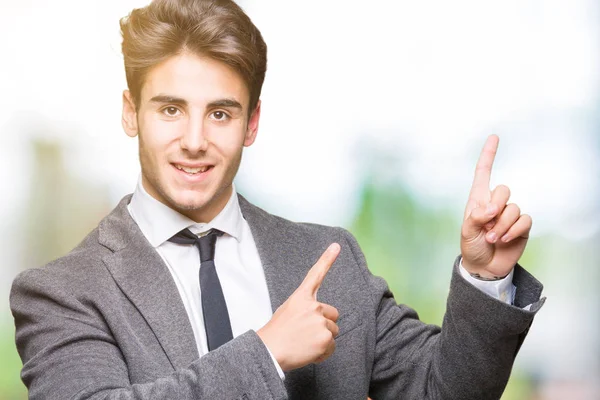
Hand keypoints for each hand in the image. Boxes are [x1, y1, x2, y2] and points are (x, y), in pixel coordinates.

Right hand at [257, 243, 340, 371]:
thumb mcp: (287, 311)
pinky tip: (308, 352)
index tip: (336, 245)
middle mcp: (313, 306)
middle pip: (333, 315)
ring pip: (333, 332)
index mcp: (301, 297)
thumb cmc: (276, 334)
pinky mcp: (325, 338)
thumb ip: (305, 309)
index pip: (316, 275)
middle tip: (306, 334)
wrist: (269, 352)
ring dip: (322, 339)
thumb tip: (318, 317)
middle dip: (324, 325)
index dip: (327, 259)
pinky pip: (332, 347)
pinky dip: (322, 352)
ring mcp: (320, 322)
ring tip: (304, 344)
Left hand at [461, 135, 531, 278]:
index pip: (483, 173)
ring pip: (513, 208)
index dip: (488, 155)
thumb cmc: (471, 246)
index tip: (494, 136)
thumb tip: (491, 209)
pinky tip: (503, 241)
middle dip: (496, 206)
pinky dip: (513, 231)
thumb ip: (476, 217)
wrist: (484, 266)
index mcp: (478, 200)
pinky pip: (524, 221)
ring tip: (492, 239)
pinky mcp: (521, 226)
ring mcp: (509, 214)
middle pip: (503, 189)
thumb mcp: (467, 231)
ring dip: (502, 226)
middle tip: (487, 224)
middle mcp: (495, 203)